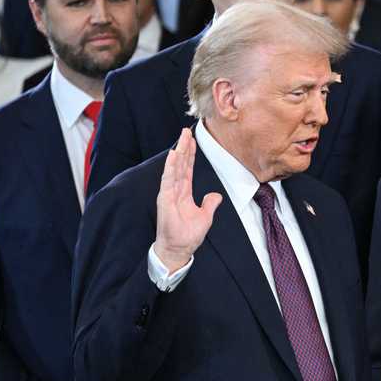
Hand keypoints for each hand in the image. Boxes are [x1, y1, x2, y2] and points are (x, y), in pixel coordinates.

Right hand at [154, 128, 221, 271]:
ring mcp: (169, 193)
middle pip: (181, 164)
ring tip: (183, 137)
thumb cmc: (187, 236)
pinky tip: (175, 155)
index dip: (190, 154)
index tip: (193, 140)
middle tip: (187, 130)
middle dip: (185, 147)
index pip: (187, 169)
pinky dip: (172, 167)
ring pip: (175, 168)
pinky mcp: (165, 199)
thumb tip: (216, 196)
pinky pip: (169, 180)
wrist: (178, 249)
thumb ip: (210, 204)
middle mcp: (175, 190)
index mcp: (184, 192)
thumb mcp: (205, 217)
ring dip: (179, 152)